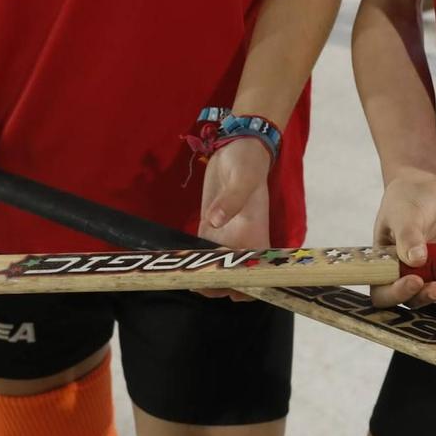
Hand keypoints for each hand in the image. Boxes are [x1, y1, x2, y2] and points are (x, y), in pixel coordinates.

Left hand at [195, 138, 272, 299]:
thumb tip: (217, 221)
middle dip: (217, 284)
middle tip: (196, 282)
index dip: (246, 286)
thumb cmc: (247, 162)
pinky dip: (192, 263)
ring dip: (203, 277)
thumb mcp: (243, 178)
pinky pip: (200, 253)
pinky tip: (179, 266)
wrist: (236, 147)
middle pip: (233, 276)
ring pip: (215, 269)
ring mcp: (224, 237)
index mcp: (257, 234)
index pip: (256, 271)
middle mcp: (242, 241)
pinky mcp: (208, 229)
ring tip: (185, 276)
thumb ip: (232, 199)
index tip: (228, 287)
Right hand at [369, 168, 435, 308]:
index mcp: (387, 265)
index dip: (397, 294)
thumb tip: (416, 259)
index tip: (413, 281)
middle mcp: (409, 272)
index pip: (384, 291)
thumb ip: (407, 236)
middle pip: (414, 297)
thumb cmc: (405, 199)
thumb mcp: (402, 214)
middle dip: (426, 297)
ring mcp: (434, 269)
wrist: (427, 185)